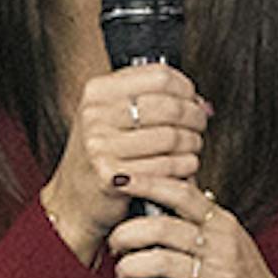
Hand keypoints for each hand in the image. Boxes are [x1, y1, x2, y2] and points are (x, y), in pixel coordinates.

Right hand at [43, 59, 206, 264]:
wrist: (75, 200)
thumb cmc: (104, 156)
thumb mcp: (114, 117)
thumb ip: (152, 101)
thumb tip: (202, 104)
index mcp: (98, 92)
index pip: (160, 76)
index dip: (186, 88)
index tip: (192, 100)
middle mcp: (95, 115)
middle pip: (170, 106)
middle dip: (195, 118)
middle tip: (199, 127)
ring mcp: (100, 146)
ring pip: (172, 137)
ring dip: (192, 144)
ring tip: (192, 149)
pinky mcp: (112, 176)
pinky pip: (167, 166)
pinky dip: (185, 167)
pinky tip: (184, 167)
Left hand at [107, 179, 277, 277]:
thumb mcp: (230, 241)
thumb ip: (201, 219)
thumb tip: (166, 188)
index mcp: (224, 225)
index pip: (182, 193)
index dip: (148, 183)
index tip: (121, 181)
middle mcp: (223, 247)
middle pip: (163, 227)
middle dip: (127, 233)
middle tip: (115, 242)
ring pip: (161, 261)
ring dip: (130, 265)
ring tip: (122, 271)